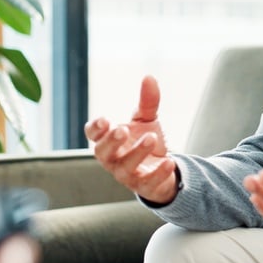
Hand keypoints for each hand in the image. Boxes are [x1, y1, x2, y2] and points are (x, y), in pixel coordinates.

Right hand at [84, 75, 178, 204]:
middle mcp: (112, 158)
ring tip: (151, 138)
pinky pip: (147, 183)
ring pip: (125, 167)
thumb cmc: (146, 141)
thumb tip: (149, 77)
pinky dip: (158, 173)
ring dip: (136, 153)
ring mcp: (126, 174)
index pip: (93, 135)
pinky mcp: (144, 186)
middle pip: (102, 153)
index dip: (95, 129)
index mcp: (108, 140)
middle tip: (122, 130)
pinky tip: (169, 161)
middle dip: (111, 142)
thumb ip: (148, 101)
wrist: (164, 167)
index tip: (105, 120)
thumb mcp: (147, 120)